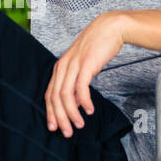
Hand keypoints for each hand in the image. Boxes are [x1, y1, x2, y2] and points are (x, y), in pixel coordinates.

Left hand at [45, 12, 127, 137]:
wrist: (111, 28)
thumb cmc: (98, 46)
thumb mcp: (83, 66)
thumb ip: (76, 84)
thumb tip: (73, 104)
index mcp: (60, 67)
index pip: (49, 94)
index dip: (51, 112)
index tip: (54, 127)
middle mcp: (63, 66)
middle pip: (55, 98)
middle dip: (60, 118)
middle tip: (67, 132)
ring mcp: (73, 65)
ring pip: (65, 95)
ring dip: (72, 114)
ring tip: (79, 125)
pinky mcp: (86, 64)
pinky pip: (81, 88)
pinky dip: (84, 102)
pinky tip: (89, 110)